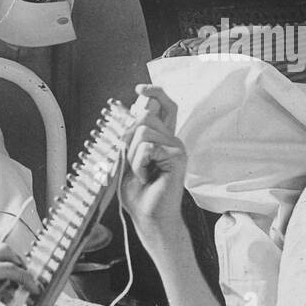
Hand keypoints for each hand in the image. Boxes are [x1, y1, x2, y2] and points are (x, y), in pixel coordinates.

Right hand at [0, 242, 37, 305]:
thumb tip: (7, 282)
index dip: (9, 262)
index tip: (21, 275)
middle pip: (0, 248)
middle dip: (18, 260)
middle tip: (28, 277)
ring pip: (6, 253)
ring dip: (23, 267)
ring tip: (32, 284)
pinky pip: (8, 268)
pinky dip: (23, 276)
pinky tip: (31, 288)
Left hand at [117, 84, 187, 238]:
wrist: (148, 215)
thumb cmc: (139, 191)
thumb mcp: (127, 157)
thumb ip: (130, 136)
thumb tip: (128, 112)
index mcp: (162, 137)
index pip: (164, 105)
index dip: (154, 92)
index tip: (140, 89)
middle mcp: (171, 138)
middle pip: (144, 115)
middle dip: (129, 139)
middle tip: (136, 163)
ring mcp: (176, 146)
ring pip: (142, 131)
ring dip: (133, 156)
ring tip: (142, 172)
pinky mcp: (178, 155)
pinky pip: (147, 147)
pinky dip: (139, 164)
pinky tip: (147, 177)